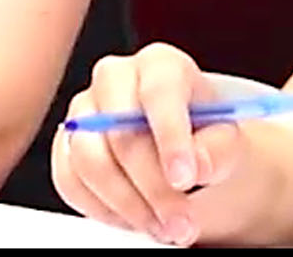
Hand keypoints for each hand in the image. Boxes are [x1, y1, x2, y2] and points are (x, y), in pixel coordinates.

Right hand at [50, 43, 245, 246]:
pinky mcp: (64, 145)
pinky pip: (70, 182)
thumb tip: (197, 164)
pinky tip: (134, 217)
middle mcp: (115, 78)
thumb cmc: (205, 139)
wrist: (185, 153)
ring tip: (163, 227)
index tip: (184, 178)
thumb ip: (218, 149)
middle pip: (120, 133)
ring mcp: (83, 110)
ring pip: (89, 162)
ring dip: (128, 205)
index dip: (170, 136)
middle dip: (152, 188)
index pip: (159, 92)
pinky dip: (103, 209)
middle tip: (181, 224)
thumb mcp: (227, 142)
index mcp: (160, 64)